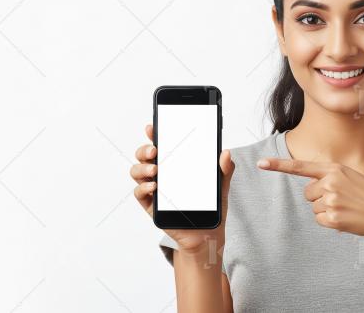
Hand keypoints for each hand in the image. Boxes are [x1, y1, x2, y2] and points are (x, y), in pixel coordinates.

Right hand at [130, 123, 235, 255]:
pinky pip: (139, 194)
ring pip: (137, 172)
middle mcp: (162, 174)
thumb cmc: (210, 207)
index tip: (152, 127)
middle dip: (144, 149)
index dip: (154, 134)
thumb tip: (226, 153)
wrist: (206, 235)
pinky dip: (143, 187)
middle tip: (155, 150)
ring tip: (155, 169)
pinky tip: (154, 187)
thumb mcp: (221, 186)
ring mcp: (154, 190)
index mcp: (175, 165)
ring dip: (142, 167)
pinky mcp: (152, 206)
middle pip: (144, 156)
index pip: (161, 145)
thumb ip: (224, 169)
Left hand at [257, 157, 363, 243]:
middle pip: (308, 193)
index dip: (278, 165)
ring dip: (327, 210)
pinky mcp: (332, 217)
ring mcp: (330, 200)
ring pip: (314, 207)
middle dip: (320, 197)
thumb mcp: (350, 177)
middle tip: (342, 199)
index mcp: (333, 169)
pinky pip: (319, 220)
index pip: (300, 166)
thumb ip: (329, 178)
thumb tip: (309, 191)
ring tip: (347, 208)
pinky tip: (345, 218)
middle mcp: (329, 182)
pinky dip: (329, 222)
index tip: (260, 163)